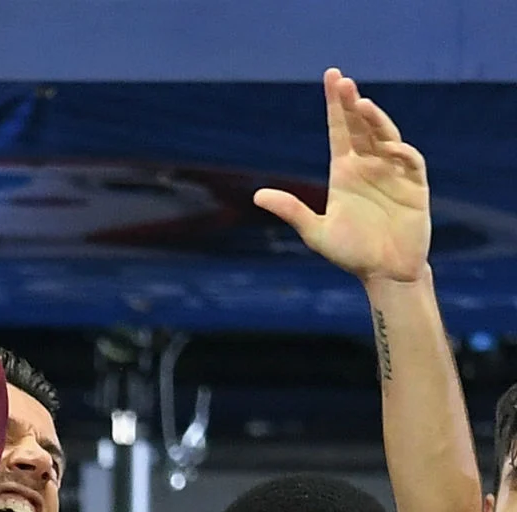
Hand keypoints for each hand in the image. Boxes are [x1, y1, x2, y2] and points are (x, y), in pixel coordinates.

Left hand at [254, 69, 429, 284]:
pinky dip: (401, 152)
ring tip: (361, 104)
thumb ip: (291, 211)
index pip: (339, 130)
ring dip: (375, 121)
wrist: (384, 272)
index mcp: (345, 171)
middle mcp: (369, 166)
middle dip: (351, 103)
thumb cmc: (351, 252)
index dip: (335, 106)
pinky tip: (390, 146)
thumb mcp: (315, 232)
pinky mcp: (414, 187)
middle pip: (361, 127)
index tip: (332, 79)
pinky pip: (410, 163)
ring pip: (385, 138)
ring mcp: (393, 173)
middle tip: (341, 80)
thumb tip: (257, 196)